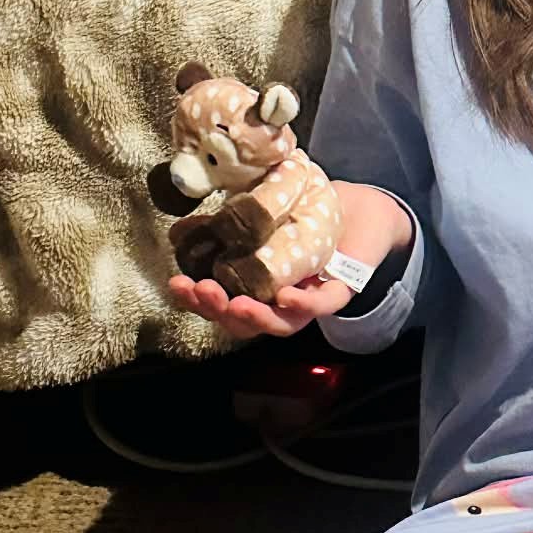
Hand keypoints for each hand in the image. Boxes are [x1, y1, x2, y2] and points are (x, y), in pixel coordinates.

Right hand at [166, 181, 411, 340]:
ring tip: (235, 304)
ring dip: (256, 319)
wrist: (355, 208)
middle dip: (218, 311)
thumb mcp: (259, 217)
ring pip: (281, 325)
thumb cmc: (303, 215)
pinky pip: (322, 305)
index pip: (222, 304)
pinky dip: (304, 305)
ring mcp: (309, 299)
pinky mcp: (339, 290)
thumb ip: (224, 227)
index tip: (176, 285)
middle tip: (201, 290)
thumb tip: (180, 231)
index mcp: (256, 288)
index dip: (196, 301)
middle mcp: (280, 301)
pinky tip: (285, 297)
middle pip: (245, 322)